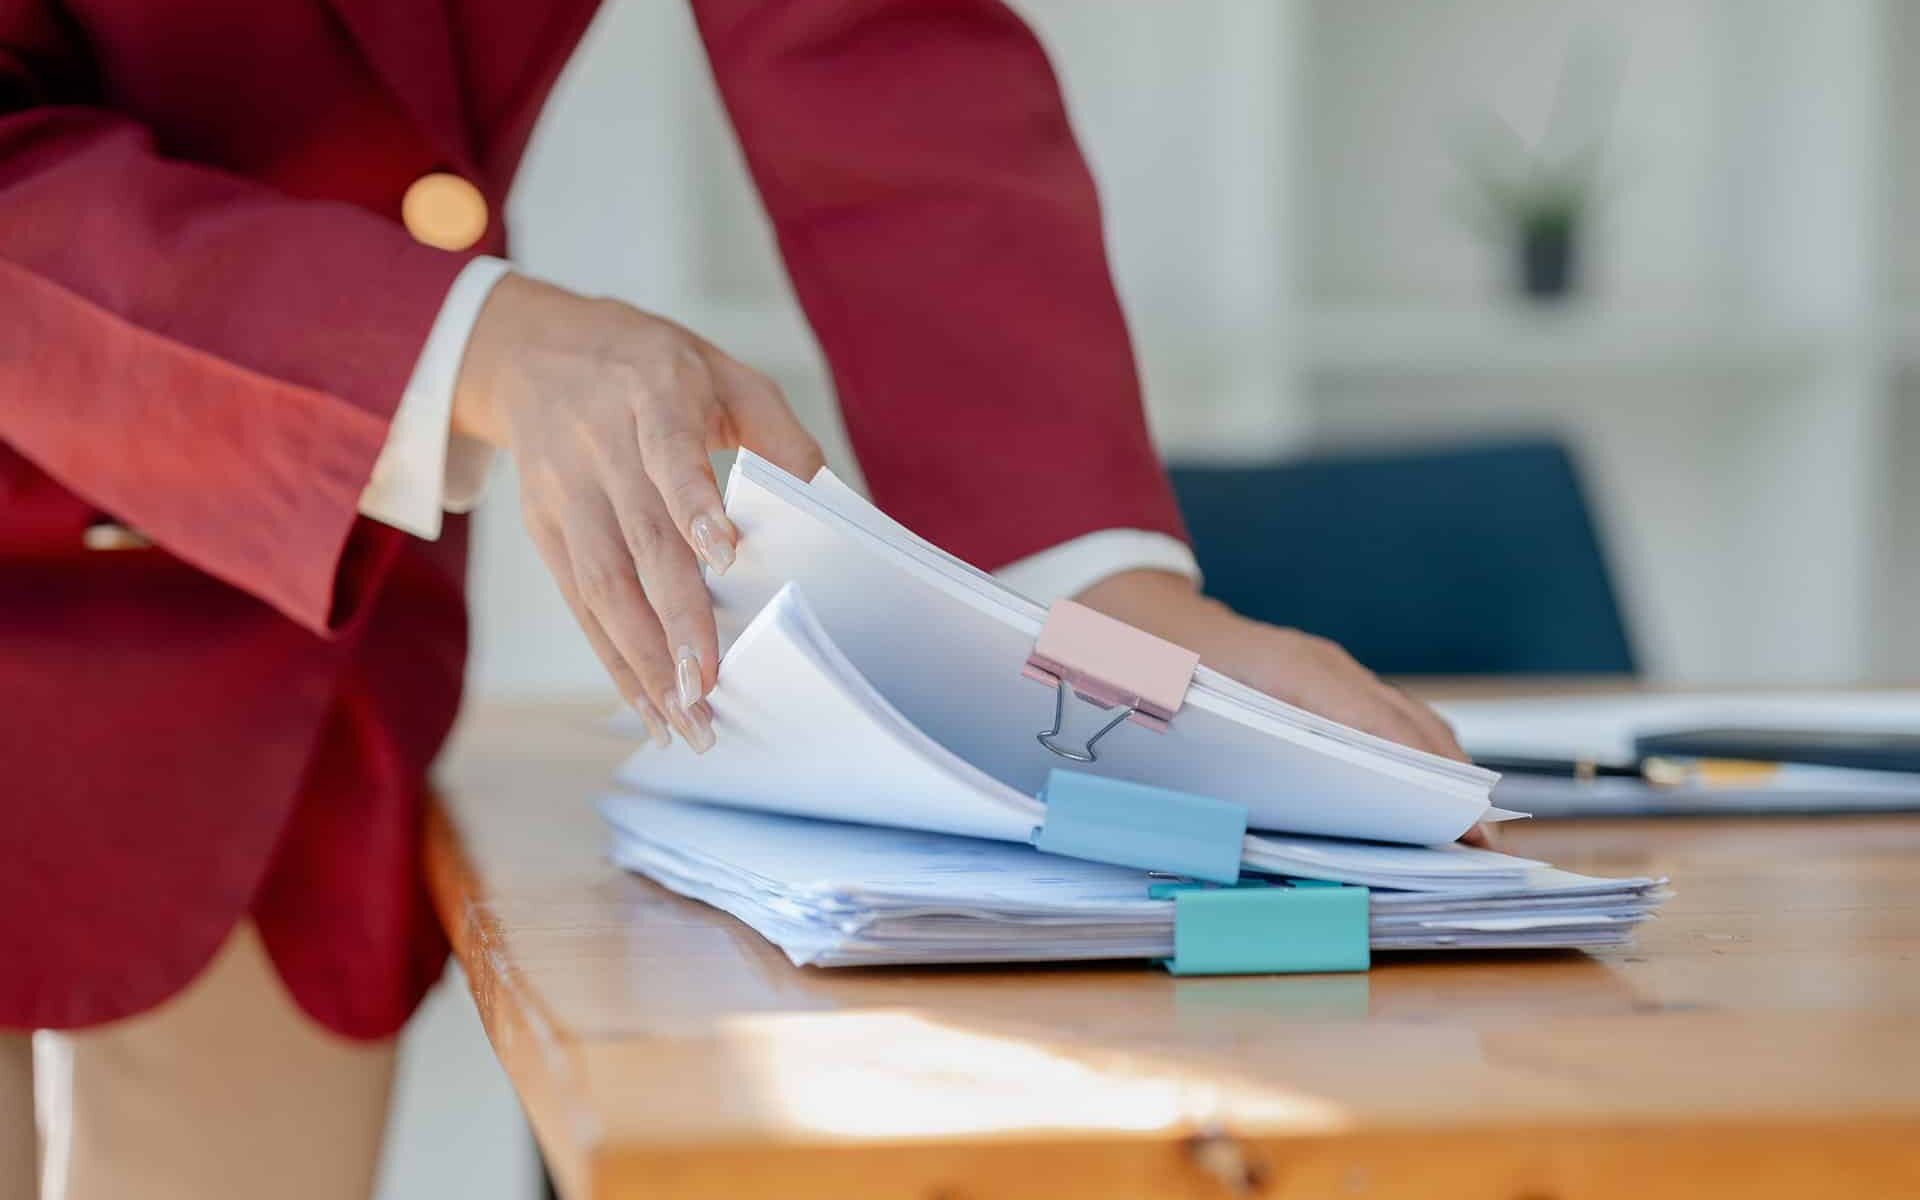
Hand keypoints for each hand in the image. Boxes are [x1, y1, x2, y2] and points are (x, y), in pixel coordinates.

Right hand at [454, 272, 823, 748]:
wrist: (533, 350)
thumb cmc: (653, 366)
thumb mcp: (724, 375)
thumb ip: (781, 437)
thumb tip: (837, 509)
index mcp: (653, 395)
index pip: (672, 454)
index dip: (695, 505)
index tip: (726, 557)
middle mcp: (599, 446)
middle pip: (638, 540)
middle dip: (674, 617)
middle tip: (709, 684)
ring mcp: (565, 494)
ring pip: (602, 585)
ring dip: (644, 659)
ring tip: (686, 719)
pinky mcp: (544, 530)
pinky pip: (580, 604)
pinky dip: (614, 660)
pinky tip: (649, 706)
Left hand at [1074, 569, 1493, 845]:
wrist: (1145, 616)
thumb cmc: (1155, 667)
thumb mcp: (1182, 712)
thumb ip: (1229, 758)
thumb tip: (1270, 822)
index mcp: (1292, 670)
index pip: (1378, 728)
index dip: (1425, 780)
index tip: (1465, 826)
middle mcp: (1325, 666)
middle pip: (1410, 728)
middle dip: (1452, 787)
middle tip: (1486, 849)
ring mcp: (1332, 670)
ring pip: (1408, 723)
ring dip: (1442, 774)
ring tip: (1470, 838)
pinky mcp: (1328, 682)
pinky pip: (1386, 719)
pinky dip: (1416, 758)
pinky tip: (1425, 803)